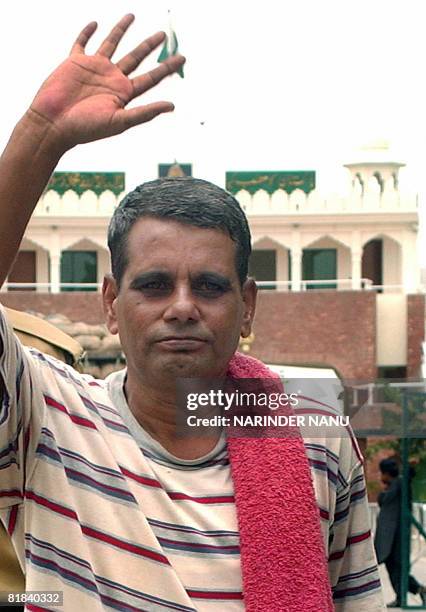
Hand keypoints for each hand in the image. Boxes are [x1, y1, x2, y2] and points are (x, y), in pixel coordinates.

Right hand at [27, 14, 184, 150]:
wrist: (54, 124)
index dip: (167, 67)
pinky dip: (87, 33)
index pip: (151, 77)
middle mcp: (112, 79)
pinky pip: (82, 43)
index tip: (182, 58)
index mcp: (124, 93)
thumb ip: (145, 113)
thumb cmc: (85, 128)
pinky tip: (94, 24)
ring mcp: (94, 69)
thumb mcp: (119, 121)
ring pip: (112, 44)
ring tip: (131, 16)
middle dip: (149, 46)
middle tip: (162, 35)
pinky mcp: (75, 62)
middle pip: (136, 57)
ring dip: (121, 30)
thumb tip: (172, 106)